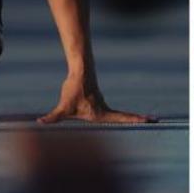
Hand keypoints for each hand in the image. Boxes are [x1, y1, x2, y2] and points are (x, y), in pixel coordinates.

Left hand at [38, 75, 154, 124]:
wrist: (79, 70)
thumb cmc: (74, 88)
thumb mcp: (63, 107)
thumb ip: (52, 117)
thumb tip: (39, 123)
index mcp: (100, 113)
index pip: (121, 118)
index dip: (134, 120)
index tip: (148, 120)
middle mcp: (104, 109)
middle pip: (124, 117)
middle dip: (137, 120)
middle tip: (154, 120)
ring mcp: (102, 103)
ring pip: (119, 114)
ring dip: (132, 118)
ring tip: (147, 120)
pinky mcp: (98, 100)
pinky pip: (112, 110)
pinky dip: (123, 114)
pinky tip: (125, 116)